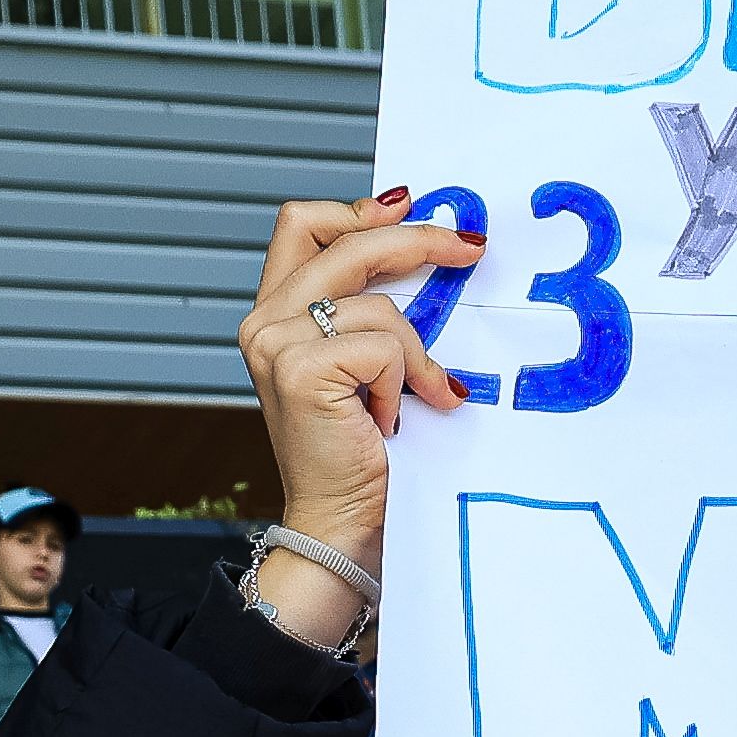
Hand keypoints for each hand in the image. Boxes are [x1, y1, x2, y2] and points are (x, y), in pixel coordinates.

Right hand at [232, 192, 480, 645]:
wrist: (340, 528)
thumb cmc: (360, 457)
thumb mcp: (365, 368)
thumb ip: (368, 310)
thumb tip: (431, 245)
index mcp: (275, 315)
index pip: (303, 224)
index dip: (359, 210)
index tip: (413, 209)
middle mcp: (264, 323)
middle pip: (345, 241)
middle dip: (418, 240)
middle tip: (471, 248)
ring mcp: (276, 344)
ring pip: (378, 303)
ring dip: (415, 354)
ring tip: (414, 399)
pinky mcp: (299, 370)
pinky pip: (384, 344)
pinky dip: (405, 381)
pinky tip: (392, 419)